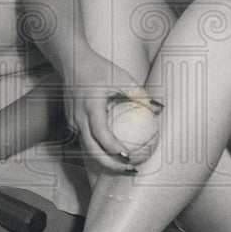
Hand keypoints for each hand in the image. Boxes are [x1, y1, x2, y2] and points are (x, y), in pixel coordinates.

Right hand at [67, 51, 161, 171]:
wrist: (71, 61)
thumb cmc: (98, 68)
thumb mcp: (122, 77)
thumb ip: (140, 94)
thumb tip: (159, 108)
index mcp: (90, 107)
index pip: (101, 134)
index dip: (113, 148)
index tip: (129, 156)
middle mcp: (78, 118)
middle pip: (92, 150)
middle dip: (110, 165)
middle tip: (130, 169)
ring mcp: (72, 122)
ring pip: (87, 148)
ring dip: (104, 160)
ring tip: (124, 166)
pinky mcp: (71, 122)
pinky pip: (85, 140)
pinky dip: (98, 149)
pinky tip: (113, 152)